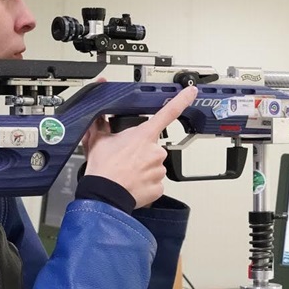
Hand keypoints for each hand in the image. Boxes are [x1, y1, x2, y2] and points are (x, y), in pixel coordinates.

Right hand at [82, 85, 197, 208]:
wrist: (103, 196)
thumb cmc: (103, 170)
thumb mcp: (97, 140)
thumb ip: (101, 123)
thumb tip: (99, 114)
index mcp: (144, 135)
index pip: (168, 112)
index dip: (182, 100)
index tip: (191, 92)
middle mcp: (155, 151)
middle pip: (153, 147)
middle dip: (142, 151)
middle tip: (126, 158)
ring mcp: (159, 170)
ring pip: (155, 165)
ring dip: (143, 168)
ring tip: (127, 172)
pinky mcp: (159, 187)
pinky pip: (155, 182)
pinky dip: (145, 183)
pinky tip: (133, 183)